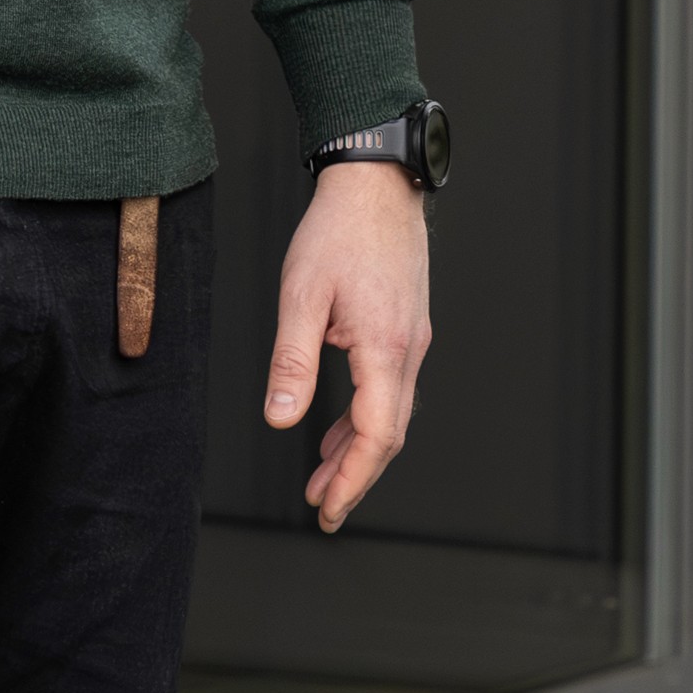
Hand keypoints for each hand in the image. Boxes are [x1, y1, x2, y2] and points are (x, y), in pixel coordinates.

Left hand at [264, 163, 433, 530]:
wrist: (377, 183)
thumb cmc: (339, 229)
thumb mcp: (301, 295)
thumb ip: (292, 361)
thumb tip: (281, 418)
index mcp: (385, 346)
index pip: (376, 434)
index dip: (353, 479)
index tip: (329, 509)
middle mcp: (408, 348)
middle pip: (389, 434)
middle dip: (355, 477)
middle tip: (324, 509)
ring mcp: (411, 339)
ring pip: (391, 414)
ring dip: (357, 451)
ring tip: (323, 479)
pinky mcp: (405, 328)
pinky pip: (388, 389)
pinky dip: (363, 418)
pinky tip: (336, 430)